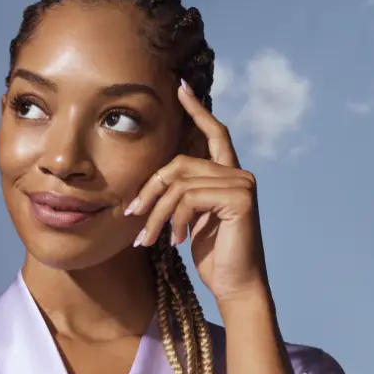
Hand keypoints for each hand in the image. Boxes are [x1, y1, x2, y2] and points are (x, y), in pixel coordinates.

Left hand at [127, 80, 270, 309]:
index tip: (180, 87)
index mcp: (228, 174)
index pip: (214, 132)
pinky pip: (190, 198)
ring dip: (157, 213)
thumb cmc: (211, 254)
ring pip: (180, 183)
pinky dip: (175, 221)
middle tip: (132, 215)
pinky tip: (176, 242)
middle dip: (150, 188)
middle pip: (180, 163)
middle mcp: (238, 173)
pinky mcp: (241, 199)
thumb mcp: (189, 217)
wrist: (235, 285)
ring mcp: (242, 184)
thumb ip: (181, 192)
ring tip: (148, 238)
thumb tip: (153, 180)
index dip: (196, 109)